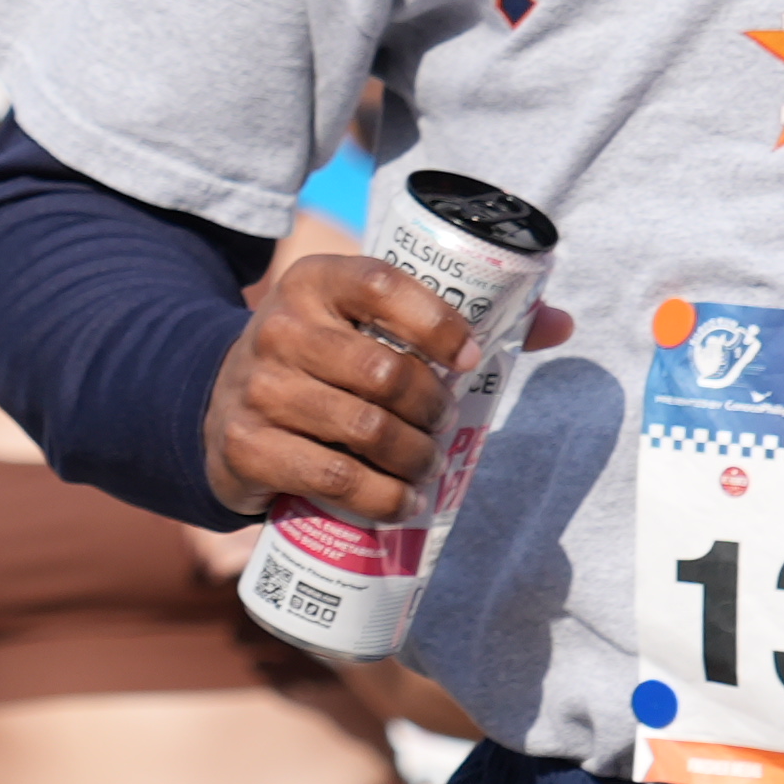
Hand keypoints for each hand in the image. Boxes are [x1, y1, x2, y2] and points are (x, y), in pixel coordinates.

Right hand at [204, 242, 484, 521]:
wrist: (221, 404)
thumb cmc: (322, 361)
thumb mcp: (363, 325)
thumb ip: (456, 320)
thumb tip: (562, 324)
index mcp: (314, 281)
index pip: (382, 284)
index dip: (436, 321)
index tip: (470, 358)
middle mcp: (279, 327)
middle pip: (384, 372)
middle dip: (433, 408)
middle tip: (444, 426)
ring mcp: (258, 389)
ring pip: (366, 430)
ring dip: (414, 458)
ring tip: (427, 465)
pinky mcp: (247, 447)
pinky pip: (335, 478)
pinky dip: (383, 497)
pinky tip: (401, 501)